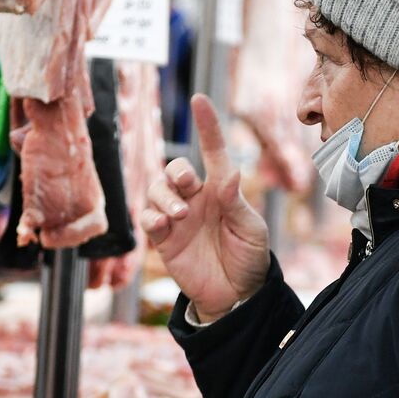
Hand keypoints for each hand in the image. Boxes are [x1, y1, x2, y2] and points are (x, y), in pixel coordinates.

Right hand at [141, 95, 268, 320]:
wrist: (236, 296)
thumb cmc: (249, 257)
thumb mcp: (250, 229)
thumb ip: (235, 202)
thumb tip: (227, 174)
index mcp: (221, 190)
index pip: (212, 152)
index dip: (207, 126)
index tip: (200, 101)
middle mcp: (196, 199)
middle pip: (175, 170)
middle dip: (177, 172)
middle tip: (188, 185)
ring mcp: (177, 219)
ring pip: (157, 191)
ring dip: (164, 196)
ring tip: (178, 215)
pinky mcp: (163, 240)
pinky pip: (148, 219)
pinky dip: (151, 216)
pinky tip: (162, 224)